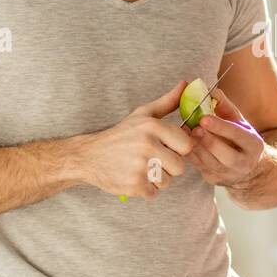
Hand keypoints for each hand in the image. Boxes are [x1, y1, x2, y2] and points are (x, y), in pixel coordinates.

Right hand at [76, 81, 193, 197]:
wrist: (89, 156)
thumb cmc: (121, 135)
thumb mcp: (143, 114)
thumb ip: (168, 102)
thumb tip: (186, 84)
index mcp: (153, 126)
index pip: (187, 145)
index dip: (179, 150)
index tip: (168, 148)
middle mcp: (147, 145)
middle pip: (180, 167)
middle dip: (168, 167)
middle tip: (152, 160)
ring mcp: (140, 166)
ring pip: (167, 182)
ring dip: (157, 179)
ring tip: (141, 168)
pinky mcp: (133, 185)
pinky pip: (153, 193)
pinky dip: (145, 189)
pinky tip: (133, 177)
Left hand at [185, 86, 264, 186]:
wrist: (247, 168)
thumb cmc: (240, 138)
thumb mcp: (239, 121)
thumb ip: (225, 106)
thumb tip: (210, 91)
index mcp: (254, 145)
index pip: (238, 136)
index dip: (221, 127)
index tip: (204, 118)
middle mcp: (244, 163)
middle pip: (226, 156)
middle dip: (209, 142)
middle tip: (195, 129)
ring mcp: (229, 175)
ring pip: (210, 164)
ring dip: (196, 148)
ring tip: (186, 133)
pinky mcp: (215, 180)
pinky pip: (200, 168)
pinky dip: (191, 155)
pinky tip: (182, 143)